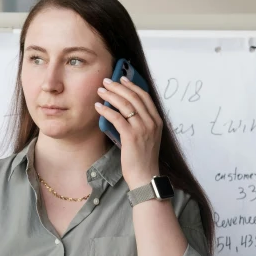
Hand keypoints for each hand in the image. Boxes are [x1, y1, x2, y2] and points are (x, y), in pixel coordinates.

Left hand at [95, 75, 162, 189]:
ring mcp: (143, 129)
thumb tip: (125, 111)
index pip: (145, 96)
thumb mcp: (147, 138)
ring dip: (111, 95)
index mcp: (157, 121)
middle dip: (119, 86)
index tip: (122, 78)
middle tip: (106, 81)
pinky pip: (117, 118)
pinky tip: (98, 107)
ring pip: (126, 105)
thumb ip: (141, 124)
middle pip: (134, 97)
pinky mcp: (131, 136)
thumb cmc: (143, 159)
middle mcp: (152, 122)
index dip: (132, 85)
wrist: (145, 176)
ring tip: (100, 91)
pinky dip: (106, 110)